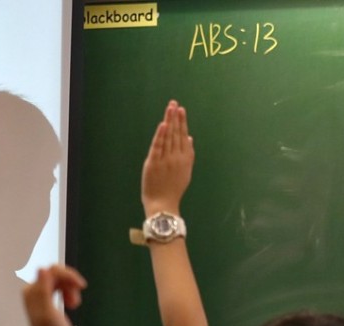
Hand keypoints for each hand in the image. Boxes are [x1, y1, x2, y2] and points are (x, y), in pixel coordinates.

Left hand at [22, 265, 85, 325]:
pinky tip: (72, 305)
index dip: (68, 275)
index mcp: (31, 291)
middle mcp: (34, 290)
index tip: (81, 286)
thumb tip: (42, 268)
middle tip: (77, 298)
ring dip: (71, 290)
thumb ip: (43, 291)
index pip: (52, 271)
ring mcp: (41, 294)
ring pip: (61, 280)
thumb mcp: (49, 313)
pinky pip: (62, 287)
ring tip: (74, 305)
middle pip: (57, 273)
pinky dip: (70, 294)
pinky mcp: (49, 299)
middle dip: (70, 283)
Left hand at [141, 100, 193, 217]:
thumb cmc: (173, 189)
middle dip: (176, 118)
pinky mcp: (154, 163)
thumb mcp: (185, 172)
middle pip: (176, 133)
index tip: (181, 110)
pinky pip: (158, 146)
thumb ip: (188, 154)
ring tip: (170, 108)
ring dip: (169, 121)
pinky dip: (161, 135)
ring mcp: (165, 160)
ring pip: (168, 137)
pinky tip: (163, 124)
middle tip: (174, 104)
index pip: (183, 136)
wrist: (163, 204)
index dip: (182, 122)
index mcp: (185, 158)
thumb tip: (189, 137)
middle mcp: (177, 157)